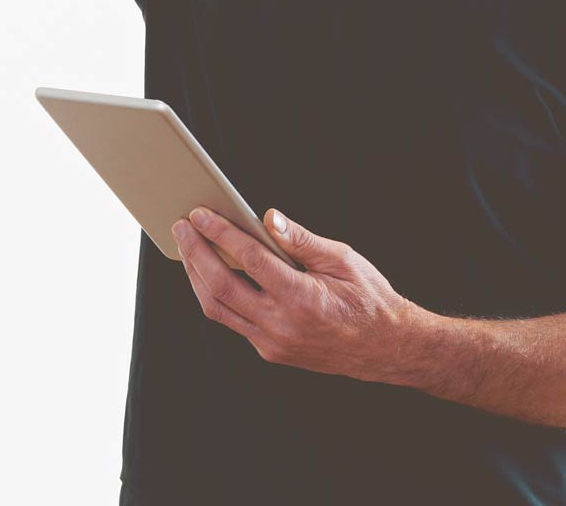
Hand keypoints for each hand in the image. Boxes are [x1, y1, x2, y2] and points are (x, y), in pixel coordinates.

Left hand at [171, 207, 424, 383]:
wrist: (384, 347)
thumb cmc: (368, 299)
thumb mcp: (342, 260)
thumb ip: (301, 240)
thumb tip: (269, 218)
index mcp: (301, 298)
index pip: (248, 259)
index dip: (220, 233)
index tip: (200, 214)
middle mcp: (280, 325)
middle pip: (220, 286)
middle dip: (195, 253)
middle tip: (181, 227)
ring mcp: (272, 343)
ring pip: (218, 309)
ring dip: (196, 277)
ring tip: (188, 249)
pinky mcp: (270, 351)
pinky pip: (233, 322)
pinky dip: (216, 296)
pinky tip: (211, 275)